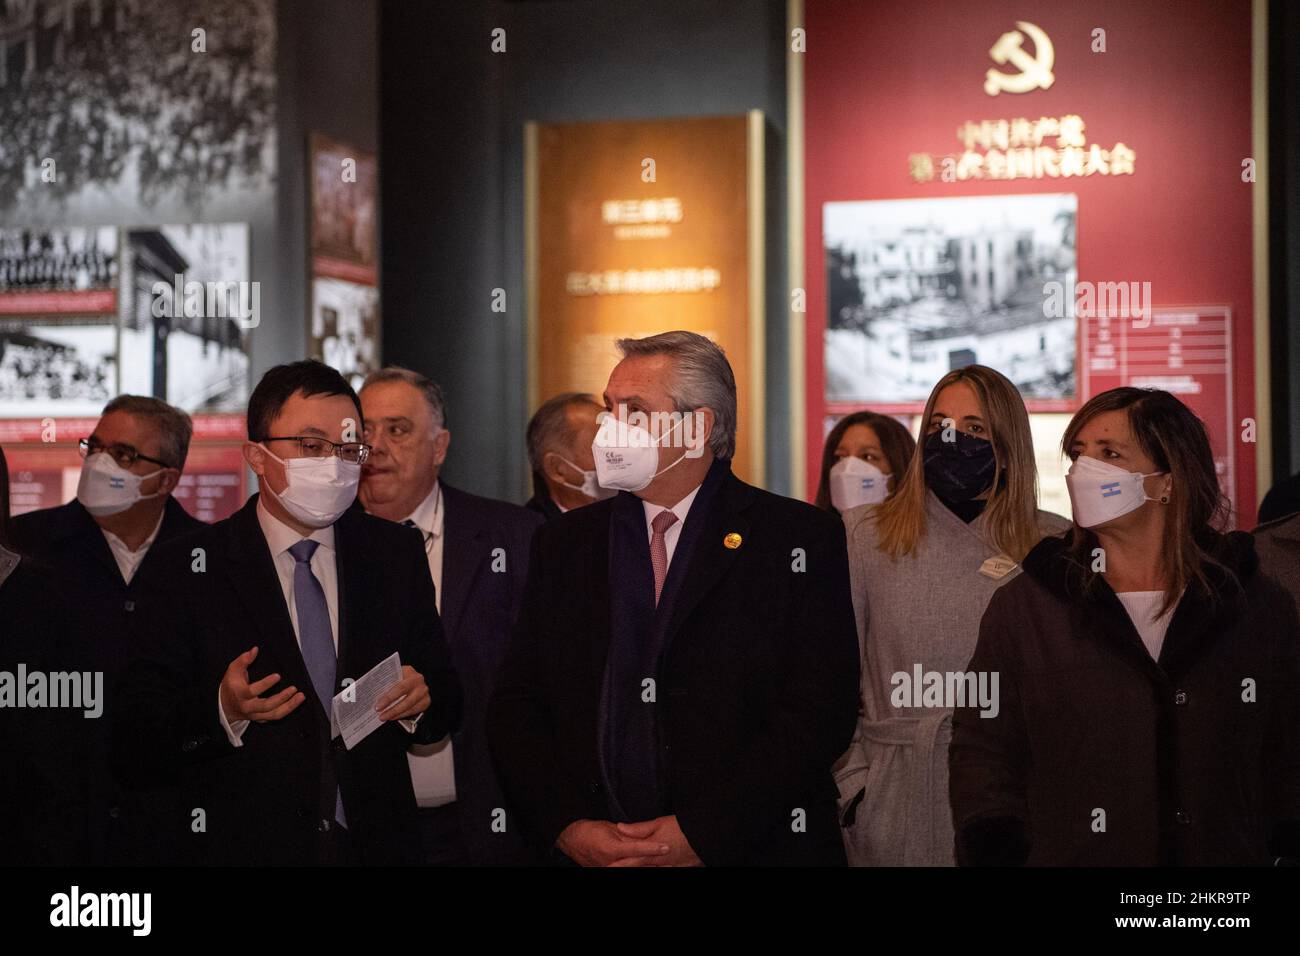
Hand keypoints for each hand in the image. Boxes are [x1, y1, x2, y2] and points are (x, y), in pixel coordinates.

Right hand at [220, 646, 304, 723]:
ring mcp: (255, 715)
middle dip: (282, 698)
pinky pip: (275, 716)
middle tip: (294, 688)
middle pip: (266, 706)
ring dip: (290, 706)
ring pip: (274, 714)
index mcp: (240, 694)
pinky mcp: (261, 718)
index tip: (278, 676)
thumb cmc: (231, 685)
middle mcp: (248, 707)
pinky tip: (296, 702)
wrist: (225, 706)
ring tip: (301, 696)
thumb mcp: (233, 671)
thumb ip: (243, 660)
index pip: (253, 691)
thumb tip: (255, 649)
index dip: (266, 684)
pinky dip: (287, 710)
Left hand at [376, 665, 428, 720]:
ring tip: (384, 717)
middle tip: (380, 715)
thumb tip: (369, 695)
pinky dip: (401, 715)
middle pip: (406, 699)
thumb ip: (384, 683)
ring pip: (409, 707)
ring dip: (395, 714)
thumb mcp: (392, 676)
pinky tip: (393, 716)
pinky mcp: (425, 701)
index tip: (378, 706)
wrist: (411, 680)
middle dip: (392, 709)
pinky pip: (413, 711)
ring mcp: (424, 692)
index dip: (388, 698)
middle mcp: (419, 681)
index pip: (399, 687)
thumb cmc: (397, 678)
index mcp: (409, 672)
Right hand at [555, 819, 670, 866]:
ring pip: (632, 869)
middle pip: (637, 863)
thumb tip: (642, 837)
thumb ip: (626, 835)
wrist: (571, 840)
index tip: (666, 847)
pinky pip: (624, 869)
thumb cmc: (589, 831)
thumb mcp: (609, 829)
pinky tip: (647, 866)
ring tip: (664, 865)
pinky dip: (635, 867)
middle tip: (670, 861)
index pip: (637, 849)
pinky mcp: (606, 871)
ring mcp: (608, 870)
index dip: (653, 848)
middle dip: (653, 863)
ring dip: (647, 866)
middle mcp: (611, 863)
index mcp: (612, 849)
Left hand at [611, 815, 701, 866]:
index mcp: (651, 852)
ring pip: (651, 871)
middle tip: (611, 868)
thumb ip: (638, 828)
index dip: (617, 865)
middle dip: (625, 868)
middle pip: (639, 869)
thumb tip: (620, 828)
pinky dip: (655, 869)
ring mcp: (669, 867)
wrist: (706, 835)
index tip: (607, 867)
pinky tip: (652, 867)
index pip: (629, 862)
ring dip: (642, 870)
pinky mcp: (679, 868)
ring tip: (630, 866)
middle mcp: (659, 863)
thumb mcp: (658, 823)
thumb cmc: (682, 828)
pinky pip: (664, 870)